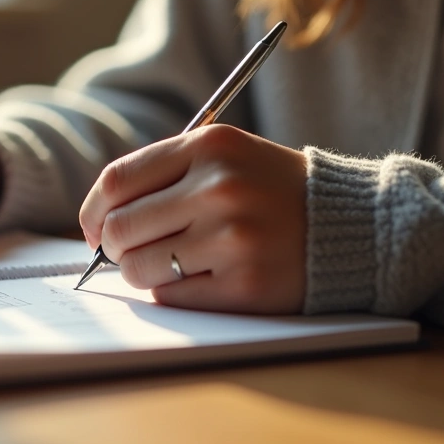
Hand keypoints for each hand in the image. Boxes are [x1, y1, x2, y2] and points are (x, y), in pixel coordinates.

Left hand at [79, 125, 307, 312]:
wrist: (350, 224)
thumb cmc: (270, 189)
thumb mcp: (224, 155)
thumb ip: (163, 175)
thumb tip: (97, 222)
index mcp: (210, 147)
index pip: (116, 182)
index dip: (92, 211)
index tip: (95, 227)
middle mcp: (219, 189)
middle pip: (120, 228)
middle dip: (113, 246)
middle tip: (128, 251)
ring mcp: (233, 239)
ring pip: (139, 267)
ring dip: (142, 272)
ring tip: (173, 263)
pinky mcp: (245, 285)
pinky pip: (172, 297)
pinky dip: (173, 292)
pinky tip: (202, 278)